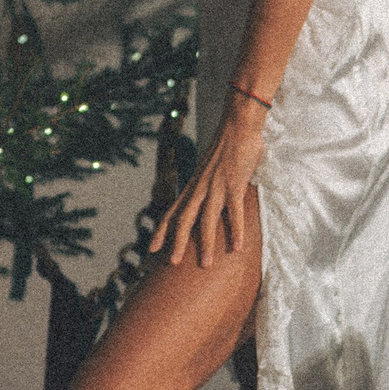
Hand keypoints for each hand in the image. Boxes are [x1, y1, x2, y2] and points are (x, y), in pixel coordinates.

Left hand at [149, 95, 264, 268]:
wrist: (237, 125)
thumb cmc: (226, 147)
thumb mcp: (209, 169)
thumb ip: (207, 185)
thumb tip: (208, 199)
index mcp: (192, 185)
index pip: (172, 212)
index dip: (161, 231)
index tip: (151, 250)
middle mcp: (200, 188)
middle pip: (184, 220)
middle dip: (177, 243)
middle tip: (171, 264)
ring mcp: (216, 187)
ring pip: (207, 221)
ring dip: (206, 244)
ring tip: (206, 264)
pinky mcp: (234, 185)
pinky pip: (234, 213)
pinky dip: (235, 231)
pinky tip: (237, 247)